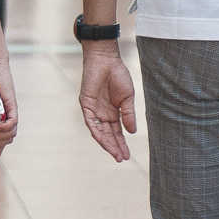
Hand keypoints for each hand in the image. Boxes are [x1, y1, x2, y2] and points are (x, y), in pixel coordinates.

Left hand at [78, 43, 137, 161]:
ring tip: (114, 153)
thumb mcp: (127, 98)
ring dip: (106, 142)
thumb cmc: (118, 75)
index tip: (127, 156)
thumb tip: (132, 132)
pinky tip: (103, 140)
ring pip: (99, 131)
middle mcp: (102, 113)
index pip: (116, 132)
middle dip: (114, 147)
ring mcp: (93, 109)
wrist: (106, 60)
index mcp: (113, 112)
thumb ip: (128, 115)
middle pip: (108, 134)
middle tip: (121, 159)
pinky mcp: (86, 103)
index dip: (121, 144)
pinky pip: (90, 120)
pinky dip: (96, 130)